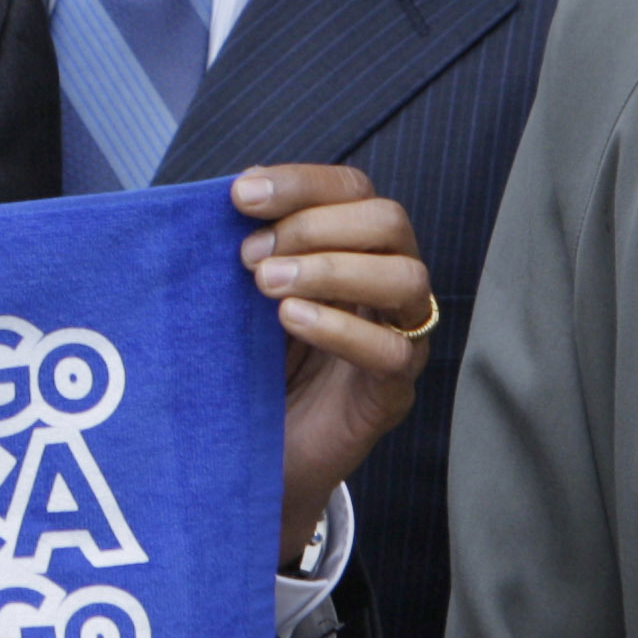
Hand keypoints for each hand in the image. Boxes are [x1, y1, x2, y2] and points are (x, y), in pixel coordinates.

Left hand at [231, 166, 432, 569]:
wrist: (253, 454)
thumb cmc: (251, 363)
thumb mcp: (243, 296)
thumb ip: (248, 247)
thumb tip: (231, 193)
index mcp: (355, 248)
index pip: (351, 189)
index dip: (301, 183)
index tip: (240, 195)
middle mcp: (387, 283)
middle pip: (389, 221)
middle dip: (313, 227)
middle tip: (250, 257)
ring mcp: (400, 335)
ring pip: (405, 278)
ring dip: (331, 269)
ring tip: (267, 285)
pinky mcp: (393, 389)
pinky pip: (392, 350)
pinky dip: (341, 328)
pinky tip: (292, 320)